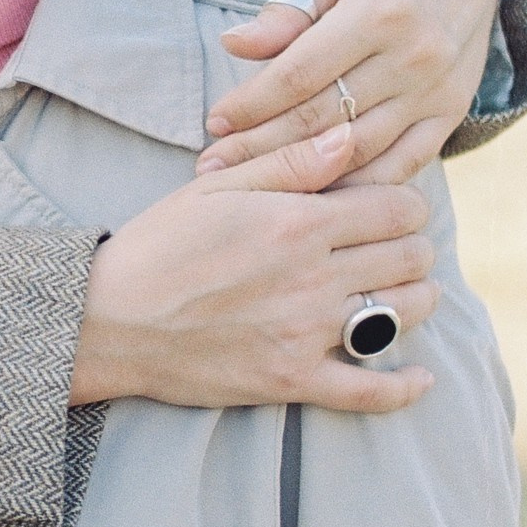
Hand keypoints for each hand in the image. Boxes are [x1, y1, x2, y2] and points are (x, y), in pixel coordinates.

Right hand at [72, 175, 437, 417]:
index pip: (398, 208)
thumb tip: (350, 135)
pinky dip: (403, 387)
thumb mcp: (217, 186)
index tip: (395, 208)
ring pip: (403, 314)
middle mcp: (312, 277)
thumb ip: (291, 162)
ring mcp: (305, 333)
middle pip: (409, 258)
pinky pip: (368, 391)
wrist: (107, 320)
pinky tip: (419, 377)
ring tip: (405, 293)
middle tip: (398, 248)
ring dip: (415, 300)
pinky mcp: (291, 380)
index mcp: (298, 223)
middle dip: (414, 247)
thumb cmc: (158, 246)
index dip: (408, 204)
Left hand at [197, 0, 499, 186]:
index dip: (253, 103)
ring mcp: (436, 93)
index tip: (215, 122)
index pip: (301, 73)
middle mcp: (413, 57)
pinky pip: (401, 167)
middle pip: (324, 118)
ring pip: (358, 150)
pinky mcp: (449, 117)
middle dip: (262, 147)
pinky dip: (356, 188)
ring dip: (302, 175)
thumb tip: (233, 44)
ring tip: (253, 187)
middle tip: (214, 167)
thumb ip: (287, 11)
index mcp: (380, 11)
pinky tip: (314, 199)